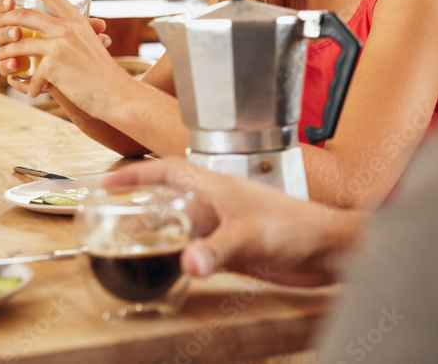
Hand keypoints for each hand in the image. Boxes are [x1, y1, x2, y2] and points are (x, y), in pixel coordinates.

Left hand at [0, 0, 111, 92]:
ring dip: (5, 53)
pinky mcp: (53, 65)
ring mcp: (59, 45)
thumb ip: (70, 35)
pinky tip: (35, 91)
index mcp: (76, 19)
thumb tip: (48, 33)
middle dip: (2, 19)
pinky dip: (30, 85)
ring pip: (18, 45)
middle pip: (23, 15)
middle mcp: (67, 28)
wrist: (116, 93)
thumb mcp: (89, 44)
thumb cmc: (102, 72)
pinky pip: (30, 74)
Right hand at [103, 159, 365, 286]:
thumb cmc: (301, 228)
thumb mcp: (253, 236)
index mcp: (219, 186)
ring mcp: (227, 226)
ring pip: (183, 224)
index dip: (138, 174)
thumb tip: (188, 262)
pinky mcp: (236, 249)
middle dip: (140, 204)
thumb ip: (220, 250)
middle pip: (170, 197)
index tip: (108, 181)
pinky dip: (181, 255)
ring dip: (159, 232)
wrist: (328, 250)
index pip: (170, 171)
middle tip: (110, 217)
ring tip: (130, 245)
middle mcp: (219, 204)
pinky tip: (172, 267)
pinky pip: (199, 249)